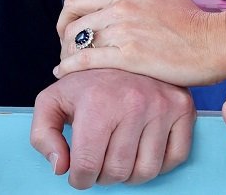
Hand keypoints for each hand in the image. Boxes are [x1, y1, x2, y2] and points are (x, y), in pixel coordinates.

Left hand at [30, 68, 194, 187]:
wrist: (123, 48)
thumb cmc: (88, 80)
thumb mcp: (53, 99)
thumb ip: (43, 134)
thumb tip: (60, 167)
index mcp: (98, 101)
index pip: (87, 166)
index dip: (80, 177)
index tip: (79, 169)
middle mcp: (133, 102)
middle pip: (118, 172)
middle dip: (103, 174)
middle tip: (99, 159)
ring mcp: (161, 105)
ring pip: (146, 171)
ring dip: (130, 173)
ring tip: (118, 154)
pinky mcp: (182, 107)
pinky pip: (175, 158)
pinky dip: (159, 163)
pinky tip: (142, 148)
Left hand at [54, 0, 214, 85]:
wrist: (214, 42)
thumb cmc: (190, 18)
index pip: (77, 0)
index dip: (65, 17)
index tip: (67, 30)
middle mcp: (120, 7)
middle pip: (73, 21)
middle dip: (63, 37)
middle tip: (66, 50)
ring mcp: (124, 31)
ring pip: (78, 40)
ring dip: (66, 54)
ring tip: (67, 65)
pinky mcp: (130, 56)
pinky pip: (87, 60)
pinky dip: (69, 67)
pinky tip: (63, 74)